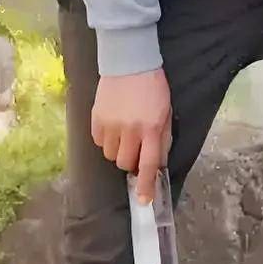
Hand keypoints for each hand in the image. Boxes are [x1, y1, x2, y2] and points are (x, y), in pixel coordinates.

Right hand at [91, 68, 170, 204]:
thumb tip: (158, 163)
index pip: (149, 164)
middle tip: (136, 148)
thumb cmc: (154, 87)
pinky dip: (106, 140)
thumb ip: (162, 138)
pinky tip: (114, 126)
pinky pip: (99, 142)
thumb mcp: (166, 112)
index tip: (144, 200)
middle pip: (126, 163)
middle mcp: (131, 129)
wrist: (130, 63)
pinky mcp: (96, 119)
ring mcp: (111, 125)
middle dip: (132, 162)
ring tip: (125, 133)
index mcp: (152, 127)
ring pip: (111, 155)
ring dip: (119, 150)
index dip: (147, 185)